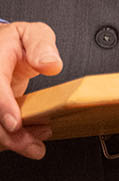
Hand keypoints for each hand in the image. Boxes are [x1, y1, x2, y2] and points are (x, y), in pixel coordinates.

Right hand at [1, 21, 60, 159]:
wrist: (0, 48)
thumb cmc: (15, 43)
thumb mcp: (33, 34)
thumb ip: (42, 46)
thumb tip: (51, 65)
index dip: (3, 106)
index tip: (15, 123)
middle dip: (9, 135)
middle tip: (34, 145)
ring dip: (11, 140)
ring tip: (36, 144)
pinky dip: (10, 138)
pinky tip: (28, 138)